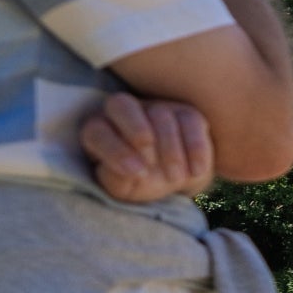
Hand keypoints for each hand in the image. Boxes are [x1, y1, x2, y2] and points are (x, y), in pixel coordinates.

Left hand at [81, 93, 214, 201]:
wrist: (172, 179)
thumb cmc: (138, 182)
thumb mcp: (123, 187)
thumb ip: (118, 180)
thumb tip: (132, 170)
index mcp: (100, 130)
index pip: (97, 131)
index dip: (115, 150)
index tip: (136, 173)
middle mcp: (124, 112)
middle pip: (123, 105)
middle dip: (135, 130)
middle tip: (150, 163)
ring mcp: (156, 108)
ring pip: (161, 115)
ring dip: (170, 150)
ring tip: (174, 178)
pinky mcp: (186, 113)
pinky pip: (191, 121)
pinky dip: (195, 148)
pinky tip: (195, 171)